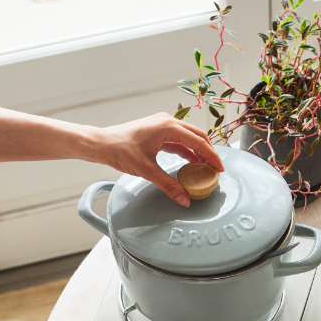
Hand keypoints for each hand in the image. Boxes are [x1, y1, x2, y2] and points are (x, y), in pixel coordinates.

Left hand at [94, 113, 223, 205]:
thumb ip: (168, 185)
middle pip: (197, 135)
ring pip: (188, 136)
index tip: (220, 169)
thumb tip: (184, 199)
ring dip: (198, 150)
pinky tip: (190, 162)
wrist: (101, 143)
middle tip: (215, 169)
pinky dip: (186, 150)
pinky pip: (178, 139)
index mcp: (167, 126)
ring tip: (205, 167)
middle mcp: (167, 121)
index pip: (198, 142)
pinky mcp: (157, 130)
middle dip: (208, 152)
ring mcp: (162, 124)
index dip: (211, 156)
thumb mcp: (147, 170)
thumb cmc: (119, 150)